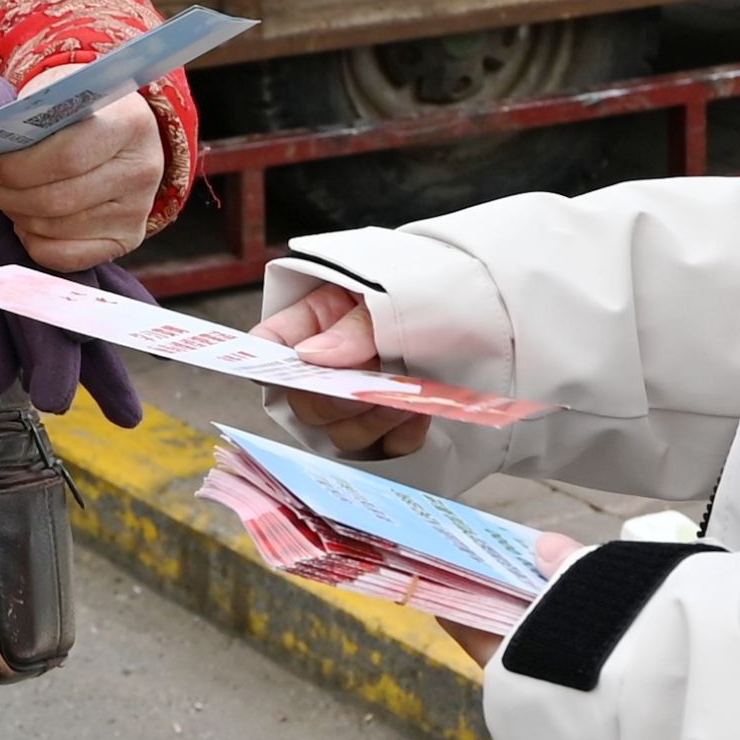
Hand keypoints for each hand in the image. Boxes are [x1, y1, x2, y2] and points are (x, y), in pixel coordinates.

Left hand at [0, 89, 166, 275]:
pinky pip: (68, 257)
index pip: (66, 158)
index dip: (18, 169)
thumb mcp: (61, 93)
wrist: (127, 132)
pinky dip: (36, 243)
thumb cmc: (84, 111)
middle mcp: (141, 169)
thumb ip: (30, 114)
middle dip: (11, 196)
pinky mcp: (127, 238)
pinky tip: (26, 224)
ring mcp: (137, 209)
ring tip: (5, 198)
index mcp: (128, 123)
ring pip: (58, 229)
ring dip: (19, 217)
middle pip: (59, 199)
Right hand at [255, 286, 432, 460]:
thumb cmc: (422, 288)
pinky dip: (404, 435)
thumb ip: (351, 326)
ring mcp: (356, 408)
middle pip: (304, 405)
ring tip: (404, 396)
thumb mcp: (383, 293)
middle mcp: (327, 372)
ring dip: (373, 420)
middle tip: (366, 388)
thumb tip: (313, 355)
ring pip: (342, 436)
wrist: (473, 308)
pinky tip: (420, 411)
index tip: (284, 371)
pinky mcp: (389, 433)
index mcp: (312, 326)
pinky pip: (388, 451)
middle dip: (335, 401)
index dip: (267, 363)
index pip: (268, 348)